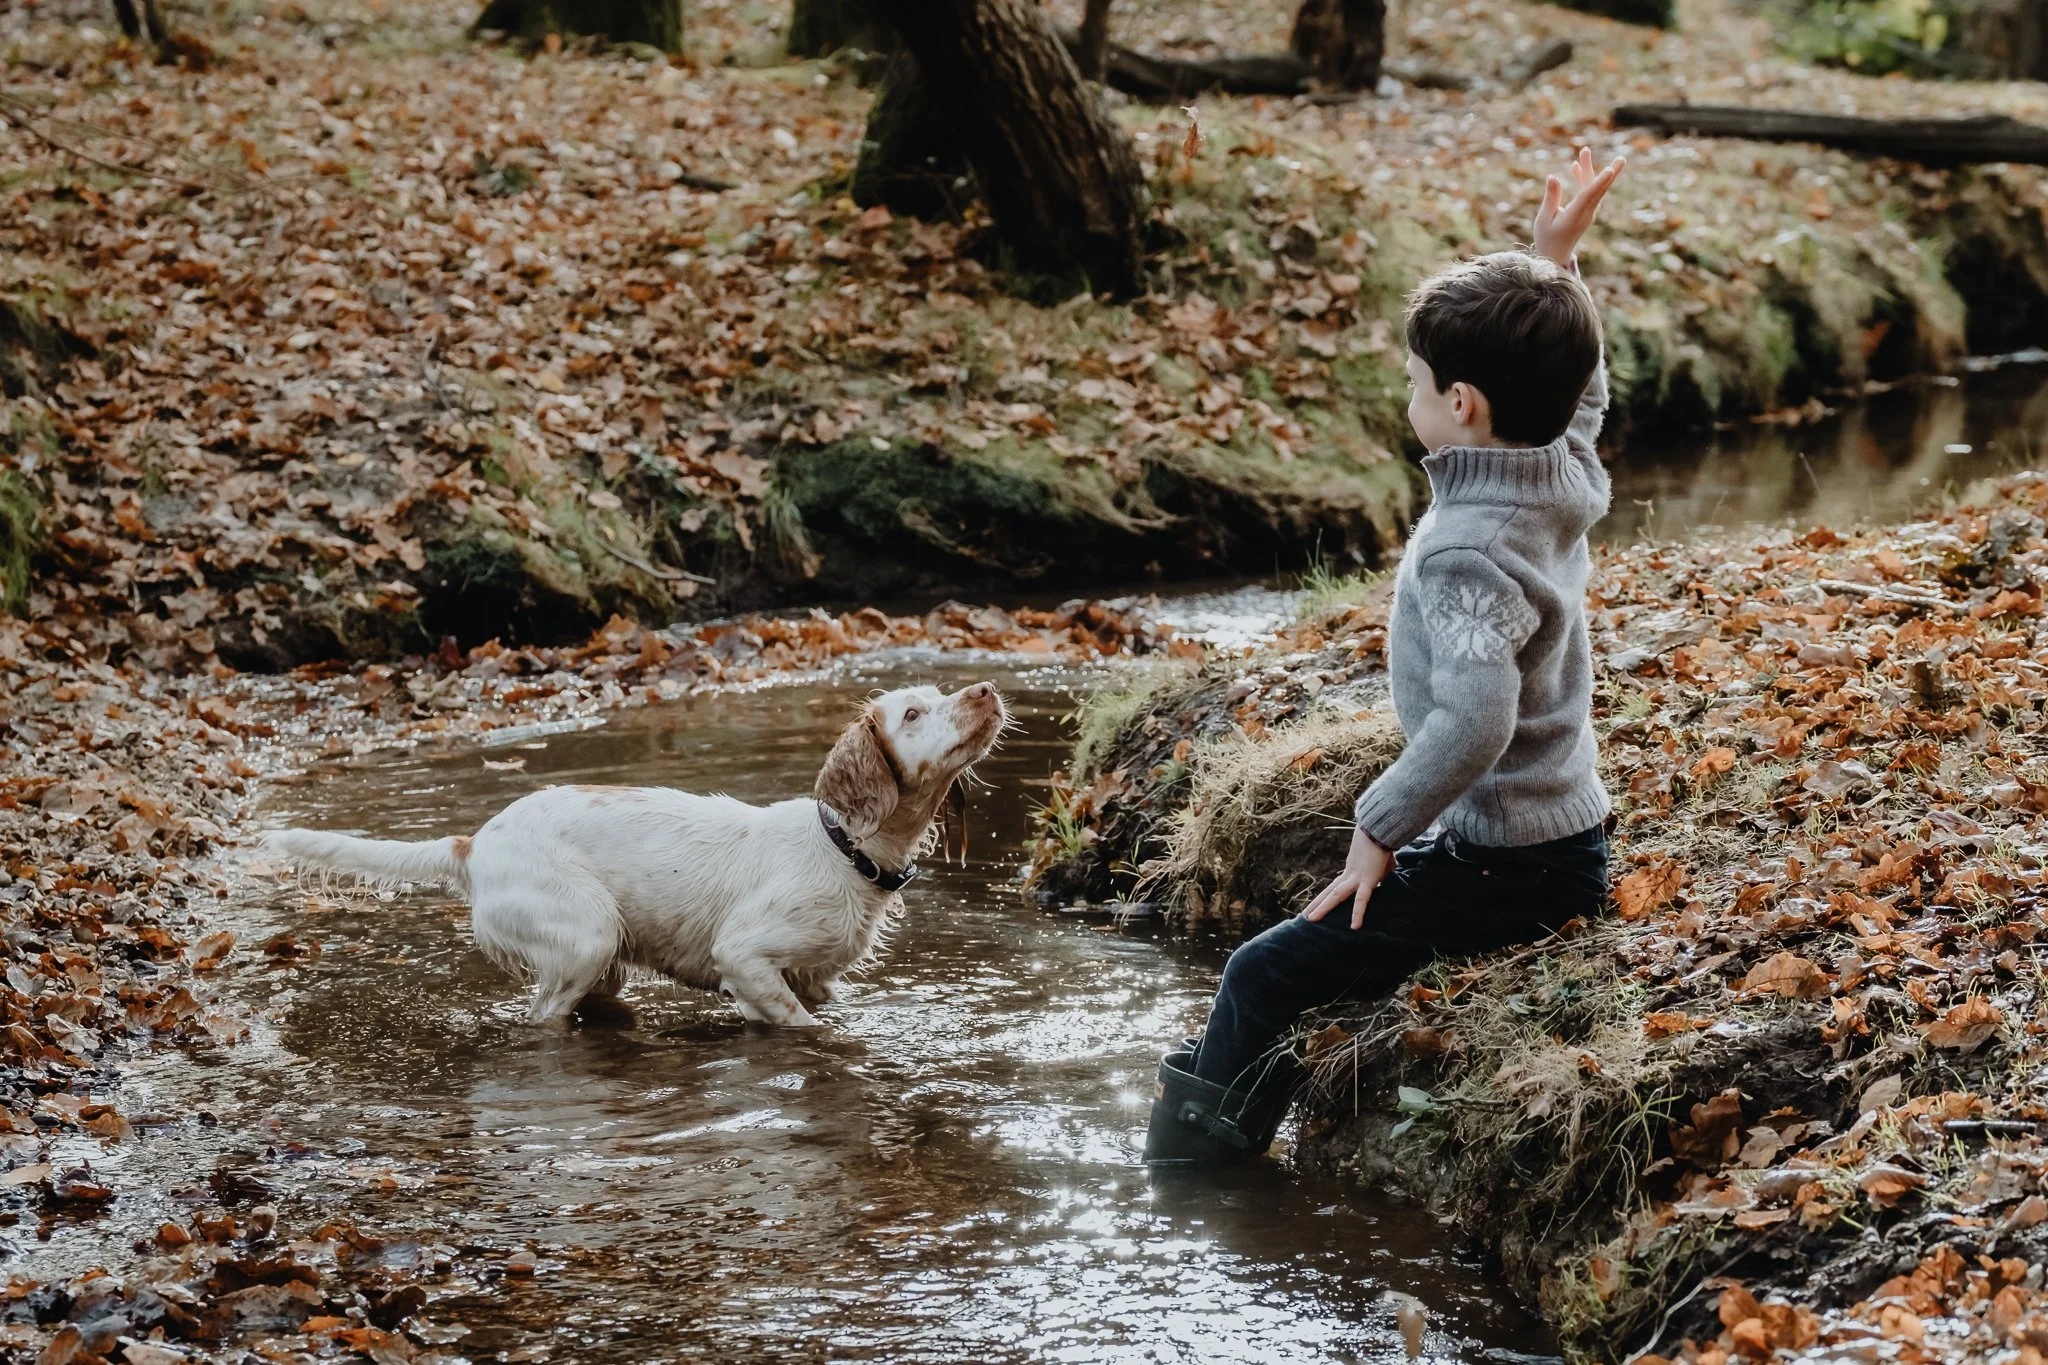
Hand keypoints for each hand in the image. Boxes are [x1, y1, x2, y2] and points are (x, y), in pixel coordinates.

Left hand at [1303, 826, 1393, 929]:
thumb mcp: (1382, 861)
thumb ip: (1382, 870)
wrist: (1380, 828)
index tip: (1319, 904)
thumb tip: (1385, 873)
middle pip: (1330, 891)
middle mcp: (1350, 874)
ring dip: (1323, 907)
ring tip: (1310, 919)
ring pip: (1336, 895)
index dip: (1327, 895)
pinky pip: (1361, 900)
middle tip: (1305, 915)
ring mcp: (1356, 877)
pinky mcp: (1367, 879)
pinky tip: (1355, 926)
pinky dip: (1357, 913)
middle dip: (1318, 903)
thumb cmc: (1382, 841)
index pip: (1337, 885)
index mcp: (1352, 870)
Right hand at [1533, 146, 1624, 269]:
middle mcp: (1586, 213)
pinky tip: (1575, 166)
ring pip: (1593, 188)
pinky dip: (1583, 179)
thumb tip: (1553, 176)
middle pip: (1598, 190)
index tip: (1610, 170)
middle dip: (1609, 172)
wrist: (1555, 255)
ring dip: (1588, 170)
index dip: (1599, 182)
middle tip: (1622, 158)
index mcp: (1575, 216)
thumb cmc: (1546, 238)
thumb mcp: (1544, 219)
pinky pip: (1587, 192)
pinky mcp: (1585, 211)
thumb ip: (1551, 198)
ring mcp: (1587, 212)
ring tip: (1584, 150)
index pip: (1589, 196)